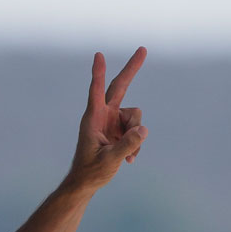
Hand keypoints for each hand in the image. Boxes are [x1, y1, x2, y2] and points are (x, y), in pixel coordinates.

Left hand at [69, 48, 146, 189]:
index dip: (98, 73)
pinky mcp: (120, 129)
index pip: (96, 91)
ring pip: (136, 116)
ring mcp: (113, 121)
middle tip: (143, 49)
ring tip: (127, 154)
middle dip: (132, 69)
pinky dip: (137, 142)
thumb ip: (126, 145)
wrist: (87, 182)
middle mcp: (103, 116)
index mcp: (93, 119)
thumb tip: (143, 130)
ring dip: (136, 134)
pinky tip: (128, 158)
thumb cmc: (91, 172)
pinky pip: (138, 129)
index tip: (98, 55)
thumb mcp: (110, 161)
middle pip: (120, 87)